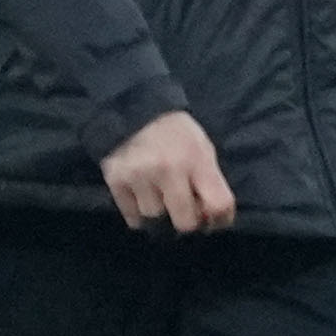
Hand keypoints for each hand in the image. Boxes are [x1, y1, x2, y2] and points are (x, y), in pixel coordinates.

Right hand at [99, 107, 236, 232]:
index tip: (212, 219)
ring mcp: (139, 176)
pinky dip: (139, 214)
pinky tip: (143, 196)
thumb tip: (213, 220)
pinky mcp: (115, 181)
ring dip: (160, 213)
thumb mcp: (203, 149)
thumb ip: (210, 182)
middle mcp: (168, 169)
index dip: (219, 218)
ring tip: (159, 194)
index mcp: (196, 158)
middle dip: (188, 220)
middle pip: (185, 222)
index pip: (218, 204)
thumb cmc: (177, 134)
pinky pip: (133, 217)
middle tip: (184, 209)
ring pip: (155, 219)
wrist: (134, 112)